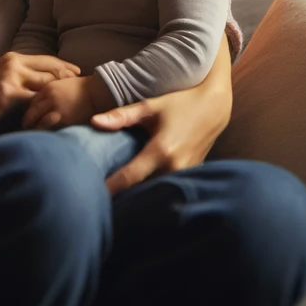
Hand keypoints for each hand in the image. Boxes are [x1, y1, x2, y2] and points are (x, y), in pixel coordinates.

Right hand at [0, 52, 79, 145]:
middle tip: (83, 86)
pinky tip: (59, 114)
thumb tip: (37, 83)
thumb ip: (17, 79)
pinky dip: (47, 107)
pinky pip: (35, 99)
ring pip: (46, 82)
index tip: (78, 74)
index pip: (45, 59)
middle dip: (68, 77)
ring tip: (77, 100)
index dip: (64, 66)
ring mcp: (9, 76)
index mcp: (9, 58)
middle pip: (50, 68)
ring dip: (61, 92)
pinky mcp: (7, 93)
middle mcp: (11, 63)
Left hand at [23, 76, 112, 129]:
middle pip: (31, 113)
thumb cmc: (82, 91)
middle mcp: (50, 98)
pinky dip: (45, 133)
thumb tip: (39, 108)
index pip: (31, 102)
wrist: (99, 94)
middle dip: (27, 122)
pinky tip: (44, 138)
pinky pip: (49, 128)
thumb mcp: (63, 85)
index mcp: (48, 88)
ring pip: (37, 122)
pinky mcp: (63, 119)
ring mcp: (56, 109)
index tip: (29, 118)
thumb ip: (50, 95)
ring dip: (33, 129)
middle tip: (26, 130)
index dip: (29, 112)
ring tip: (33, 136)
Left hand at [89, 48, 231, 193]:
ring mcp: (185, 175)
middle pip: (142, 191)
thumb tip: (94, 122)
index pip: (129, 177)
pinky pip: (168, 189)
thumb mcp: (151, 106)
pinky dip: (154, 191)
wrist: (214, 107)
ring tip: (118, 201)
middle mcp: (174, 167)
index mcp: (161, 151)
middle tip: (100, 200)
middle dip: (123, 197)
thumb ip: (122, 116)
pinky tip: (140, 195)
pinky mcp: (191, 176)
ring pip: (156, 193)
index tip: (92, 195)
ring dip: (138, 196)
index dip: (110, 188)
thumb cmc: (181, 104)